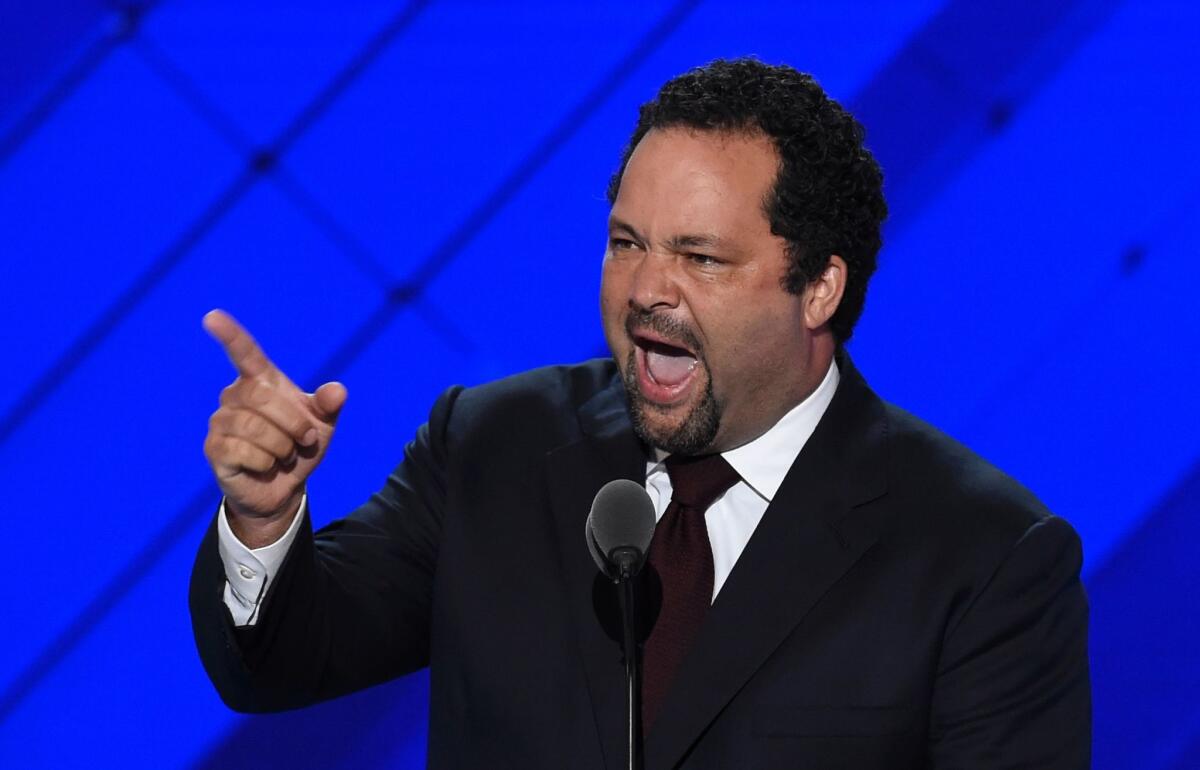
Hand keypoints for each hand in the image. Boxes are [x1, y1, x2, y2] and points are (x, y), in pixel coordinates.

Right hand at [202, 310, 346, 539]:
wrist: (284, 488)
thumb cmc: (299, 448)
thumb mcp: (322, 426)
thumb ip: (329, 406)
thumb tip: (338, 391)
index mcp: (260, 381)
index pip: (244, 353)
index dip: (230, 335)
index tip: (212, 317)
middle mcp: (234, 396)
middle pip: (261, 397)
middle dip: (293, 423)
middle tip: (305, 440)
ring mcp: (221, 422)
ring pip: (254, 427)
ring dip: (282, 446)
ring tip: (285, 454)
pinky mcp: (214, 449)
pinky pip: (243, 451)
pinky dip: (266, 462)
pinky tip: (266, 466)